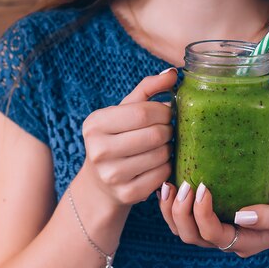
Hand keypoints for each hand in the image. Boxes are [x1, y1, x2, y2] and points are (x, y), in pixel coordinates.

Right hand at [81, 68, 176, 206]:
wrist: (101, 182)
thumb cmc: (117, 139)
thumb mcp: (123, 112)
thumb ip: (147, 90)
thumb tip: (173, 74)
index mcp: (95, 124)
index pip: (141, 112)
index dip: (163, 111)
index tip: (168, 113)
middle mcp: (99, 150)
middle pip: (153, 135)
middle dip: (168, 130)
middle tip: (169, 130)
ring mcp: (111, 175)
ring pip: (160, 155)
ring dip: (169, 149)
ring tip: (164, 146)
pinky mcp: (126, 194)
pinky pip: (161, 175)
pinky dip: (167, 167)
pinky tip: (160, 163)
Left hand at [158, 178, 268, 257]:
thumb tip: (240, 216)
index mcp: (245, 242)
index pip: (214, 235)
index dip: (202, 214)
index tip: (203, 187)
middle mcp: (226, 240)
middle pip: (192, 236)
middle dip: (181, 212)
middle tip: (184, 183)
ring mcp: (217, 231)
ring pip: (183, 230)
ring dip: (170, 210)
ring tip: (168, 185)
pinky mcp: (212, 217)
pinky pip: (184, 218)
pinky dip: (171, 205)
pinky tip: (167, 185)